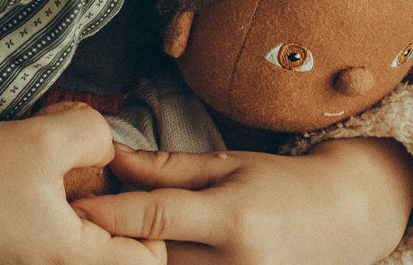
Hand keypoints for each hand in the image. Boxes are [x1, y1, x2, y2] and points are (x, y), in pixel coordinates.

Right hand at [0, 105, 164, 264]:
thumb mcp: (45, 137)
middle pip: (111, 263)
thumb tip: (108, 151)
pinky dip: (52, 233)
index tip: (129, 191)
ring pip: (75, 258)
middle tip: (100, 188)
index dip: (152, 227)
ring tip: (65, 191)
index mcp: (69, 261)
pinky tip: (31, 198)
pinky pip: (44, 257)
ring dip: (81, 230)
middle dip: (114, 226)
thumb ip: (95, 135)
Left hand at [73, 137, 412, 264]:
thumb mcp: (226, 164)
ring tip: (104, 241)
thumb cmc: (280, 184)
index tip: (71, 206)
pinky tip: (147, 252)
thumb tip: (113, 159)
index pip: (156, 218)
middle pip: (155, 259)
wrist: (342, 221)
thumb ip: (166, 167)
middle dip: (115, 243)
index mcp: (233, 219)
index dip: (109, 213)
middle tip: (74, 223)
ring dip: (136, 260)